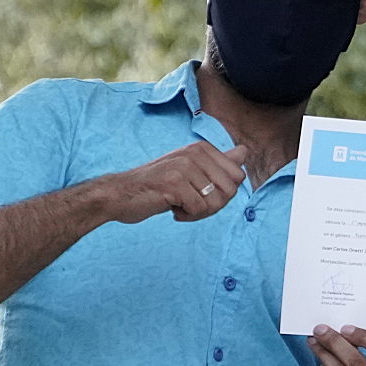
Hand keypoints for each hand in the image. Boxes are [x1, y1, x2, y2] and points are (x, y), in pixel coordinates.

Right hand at [90, 141, 245, 224]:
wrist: (120, 194)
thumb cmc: (156, 186)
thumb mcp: (190, 171)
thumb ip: (218, 162)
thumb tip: (245, 152)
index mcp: (202, 149)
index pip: (237, 178)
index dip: (223, 194)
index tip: (201, 194)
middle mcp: (195, 153)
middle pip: (230, 191)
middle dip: (214, 206)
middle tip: (191, 204)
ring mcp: (184, 167)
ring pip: (215, 202)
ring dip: (199, 212)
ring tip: (180, 206)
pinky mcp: (174, 183)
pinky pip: (199, 209)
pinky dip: (188, 216)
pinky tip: (173, 210)